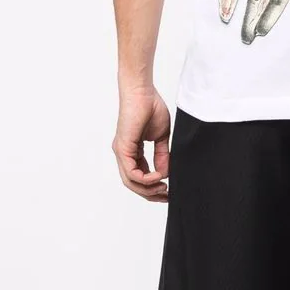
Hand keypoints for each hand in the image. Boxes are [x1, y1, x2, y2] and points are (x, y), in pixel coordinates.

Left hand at [112, 87, 170, 202]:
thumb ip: (162, 155)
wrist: (143, 92)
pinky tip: (158, 176)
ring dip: (148, 189)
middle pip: (133, 184)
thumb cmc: (151, 107)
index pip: (140, 177)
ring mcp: (121, 152)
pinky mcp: (123, 148)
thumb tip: (165, 173)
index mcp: (132, 152)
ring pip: (131, 182)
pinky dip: (146, 178)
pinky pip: (132, 173)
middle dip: (151, 194)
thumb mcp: (161, 137)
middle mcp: (124, 154)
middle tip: (166, 196)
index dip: (153, 187)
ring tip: (163, 188)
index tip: (168, 191)